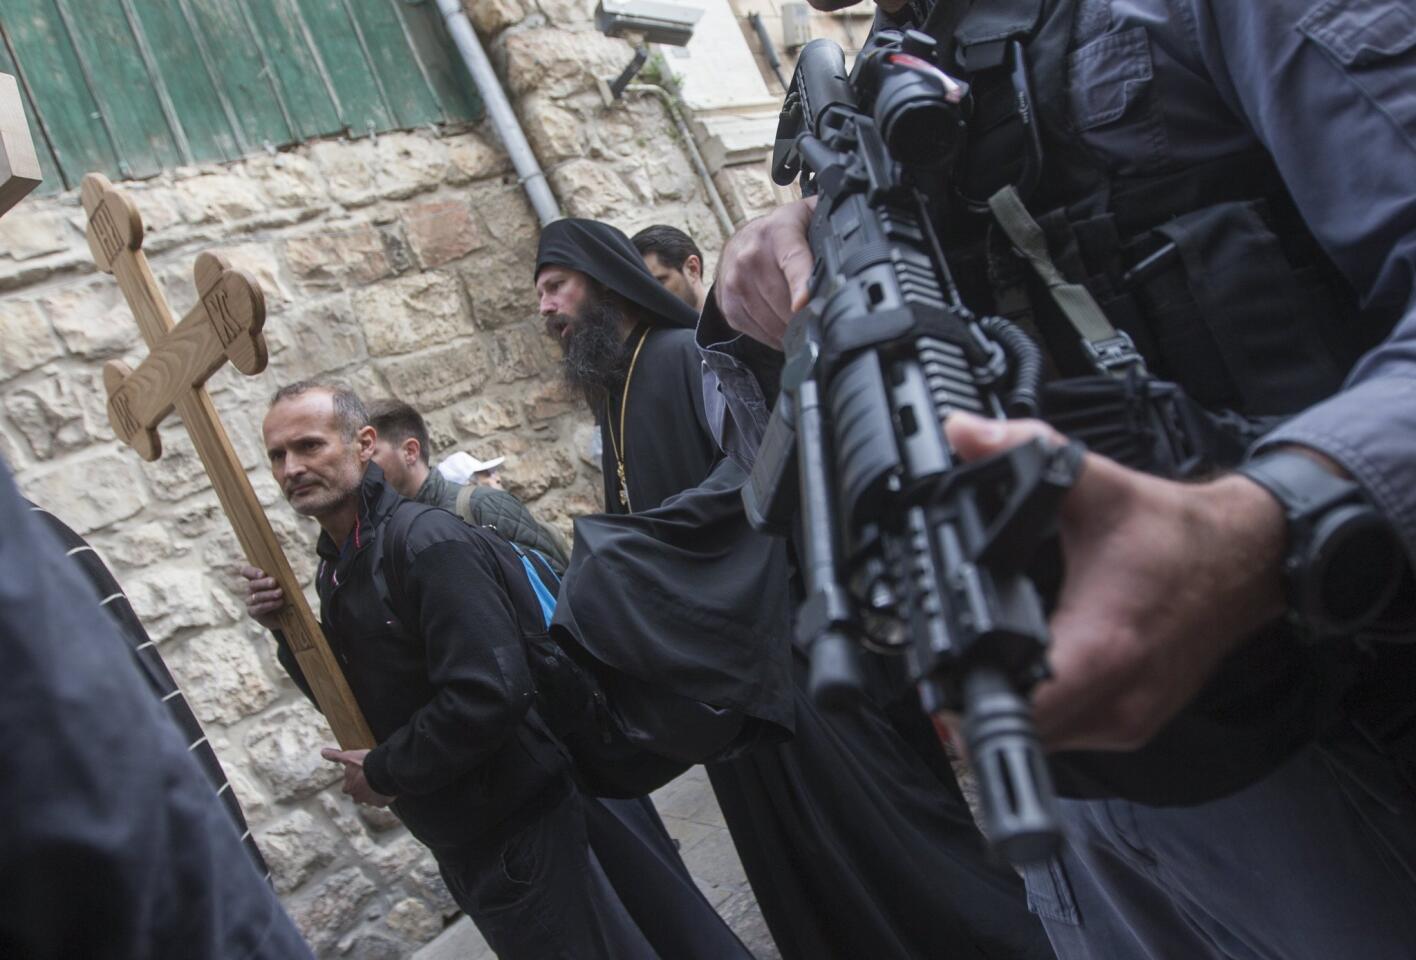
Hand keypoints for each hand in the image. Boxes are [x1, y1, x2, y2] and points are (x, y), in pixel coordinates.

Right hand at [238, 564, 284, 630]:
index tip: (263, 574)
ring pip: (256, 596)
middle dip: (264, 583)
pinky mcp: (253, 612)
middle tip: (274, 582)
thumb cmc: (286, 594)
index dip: (252, 572)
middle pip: (252, 584)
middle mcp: (250, 589)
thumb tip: (286, 573)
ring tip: (280, 592)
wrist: (287, 613)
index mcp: (256, 578)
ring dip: (268, 594)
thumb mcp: (286, 584)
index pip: (246, 571)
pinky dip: (269, 604)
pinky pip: (258, 608)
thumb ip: (283, 577)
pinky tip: (279, 602)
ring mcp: (250, 601)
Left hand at [321, 747, 394, 807]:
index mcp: (347, 788)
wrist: (382, 770)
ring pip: (370, 798)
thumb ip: (335, 756)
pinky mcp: (381, 803)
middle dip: (362, 789)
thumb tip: (323, 751)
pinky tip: (387, 786)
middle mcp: (357, 797)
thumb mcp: (348, 756)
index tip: (359, 773)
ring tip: (380, 780)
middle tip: (370, 778)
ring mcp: (369, 801)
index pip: (347, 787)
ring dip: (374, 792)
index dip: (353, 780)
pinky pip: (382, 800)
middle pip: (358, 795)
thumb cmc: (364, 763)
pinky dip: (384, 795)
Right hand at [713, 197, 816, 348]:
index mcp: (778, 233)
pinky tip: (783, 326)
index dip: (799, 285)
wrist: (737, 243)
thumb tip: (860, 239)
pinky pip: (758, 332)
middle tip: (820, 316)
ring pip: (772, 322)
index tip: (804, 302)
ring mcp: (736, 283)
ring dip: (791, 329)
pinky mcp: (728, 304)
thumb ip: (829, 223)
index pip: (792, 261)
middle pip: (785, 302)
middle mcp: (751, 257)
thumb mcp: (804, 218)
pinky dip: (775, 336)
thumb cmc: (778, 234)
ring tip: (801, 321)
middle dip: (807, 316)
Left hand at [943, 411, 1286, 751]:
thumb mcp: (1094, 484)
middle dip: (981, 703)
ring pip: (1048, 741)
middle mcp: (1121, 697)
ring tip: (991, 666)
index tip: (944, 672)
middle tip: (955, 662)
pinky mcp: (1137, 723)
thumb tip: (960, 433)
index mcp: (1106, 646)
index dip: (970, 697)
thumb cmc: (1178, 532)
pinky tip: (1034, 674)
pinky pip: (1074, 737)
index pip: (1022, 707)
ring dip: (1015, 710)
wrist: (1250, 558)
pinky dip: (1047, 713)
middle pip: (1026, 732)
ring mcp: (1132, 719)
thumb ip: (1022, 453)